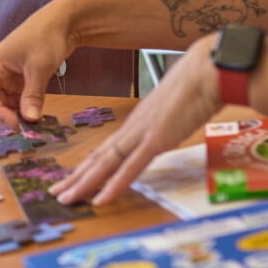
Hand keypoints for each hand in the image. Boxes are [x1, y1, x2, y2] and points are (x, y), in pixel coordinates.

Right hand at [0, 0, 80, 128]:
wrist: (64, 21)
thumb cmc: (46, 37)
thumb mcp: (38, 68)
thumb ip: (32, 95)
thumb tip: (30, 119)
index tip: (15, 124)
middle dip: (6, 114)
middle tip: (24, 127)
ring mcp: (10, 74)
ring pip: (7, 101)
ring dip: (17, 112)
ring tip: (32, 123)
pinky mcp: (23, 77)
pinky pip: (19, 97)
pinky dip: (26, 107)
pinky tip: (36, 114)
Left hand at [51, 34, 223, 205]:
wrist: (209, 69)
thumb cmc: (200, 83)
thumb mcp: (180, 107)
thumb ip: (171, 119)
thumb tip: (172, 125)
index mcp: (139, 121)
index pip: (108, 148)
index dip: (89, 164)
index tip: (75, 177)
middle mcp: (134, 128)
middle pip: (99, 157)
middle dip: (77, 177)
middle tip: (58, 193)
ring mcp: (143, 134)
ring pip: (105, 163)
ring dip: (84, 183)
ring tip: (66, 198)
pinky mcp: (156, 139)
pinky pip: (130, 167)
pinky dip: (114, 185)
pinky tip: (100, 199)